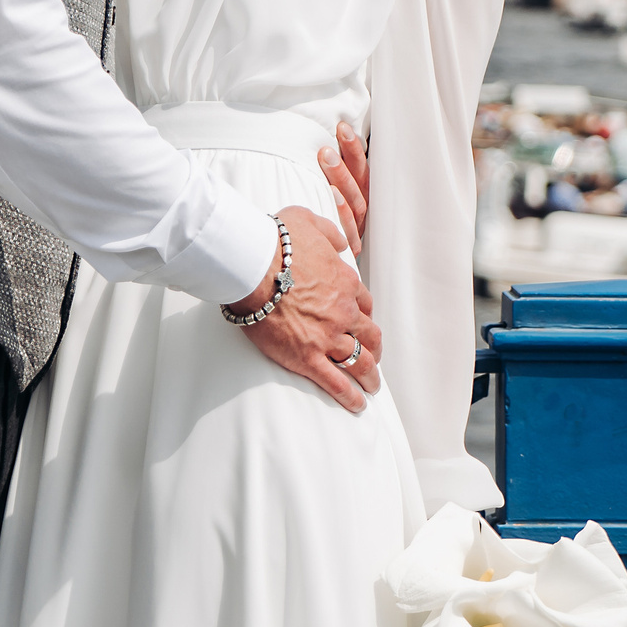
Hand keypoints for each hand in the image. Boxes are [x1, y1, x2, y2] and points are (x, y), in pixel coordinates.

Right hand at [227, 208, 380, 410]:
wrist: (252, 264)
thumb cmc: (275, 241)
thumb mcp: (309, 222)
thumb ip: (330, 232)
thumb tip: (342, 241)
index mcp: (345, 282)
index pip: (364, 304)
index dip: (364, 315)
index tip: (362, 322)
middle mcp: (343, 312)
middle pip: (369, 335)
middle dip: (374, 347)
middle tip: (374, 356)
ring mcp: (327, 337)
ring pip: (359, 361)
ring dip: (370, 375)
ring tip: (372, 386)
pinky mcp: (307, 357)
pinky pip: (336, 382)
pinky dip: (350, 396)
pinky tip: (358, 405)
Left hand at [314, 121, 368, 252]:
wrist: (313, 269)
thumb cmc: (314, 230)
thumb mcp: (322, 203)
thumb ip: (323, 180)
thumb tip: (312, 147)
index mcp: (359, 198)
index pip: (360, 168)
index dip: (353, 148)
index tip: (341, 127)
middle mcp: (362, 213)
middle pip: (360, 183)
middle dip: (346, 160)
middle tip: (327, 144)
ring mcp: (357, 231)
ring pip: (356, 202)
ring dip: (342, 178)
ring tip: (326, 158)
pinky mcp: (350, 250)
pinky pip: (349, 228)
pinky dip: (341, 211)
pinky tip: (331, 196)